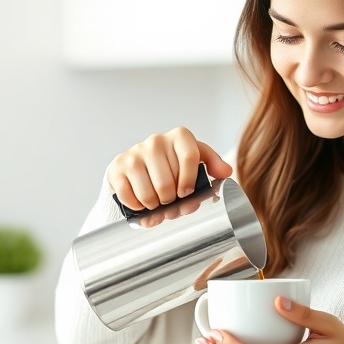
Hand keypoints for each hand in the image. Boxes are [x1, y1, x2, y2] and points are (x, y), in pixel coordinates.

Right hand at [107, 127, 231, 210]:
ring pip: (148, 193)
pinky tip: (141, 202)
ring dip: (154, 206)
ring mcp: (134, 153)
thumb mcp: (196, 159)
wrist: (138, 165)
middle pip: (167, 182)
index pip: (190, 157)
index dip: (189, 180)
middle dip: (171, 200)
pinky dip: (137, 207)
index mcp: (179, 137)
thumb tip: (226, 172)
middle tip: (171, 200)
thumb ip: (213, 164)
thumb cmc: (172, 164)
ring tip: (158, 202)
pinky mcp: (117, 167)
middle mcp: (156, 141)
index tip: (187, 193)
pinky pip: (129, 197)